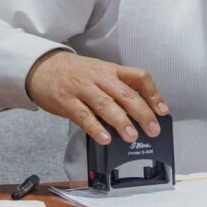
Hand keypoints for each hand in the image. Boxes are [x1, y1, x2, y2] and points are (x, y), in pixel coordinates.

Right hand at [25, 50, 168, 144]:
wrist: (43, 67)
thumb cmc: (76, 73)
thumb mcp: (100, 73)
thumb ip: (117, 89)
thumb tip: (139, 113)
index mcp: (112, 70)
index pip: (139, 77)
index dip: (153, 94)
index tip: (163, 110)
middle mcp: (100, 78)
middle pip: (125, 94)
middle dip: (142, 112)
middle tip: (153, 129)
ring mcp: (83, 89)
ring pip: (106, 104)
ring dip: (121, 121)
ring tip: (132, 136)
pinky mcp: (67, 102)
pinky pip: (84, 116)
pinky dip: (95, 128)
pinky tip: (105, 139)